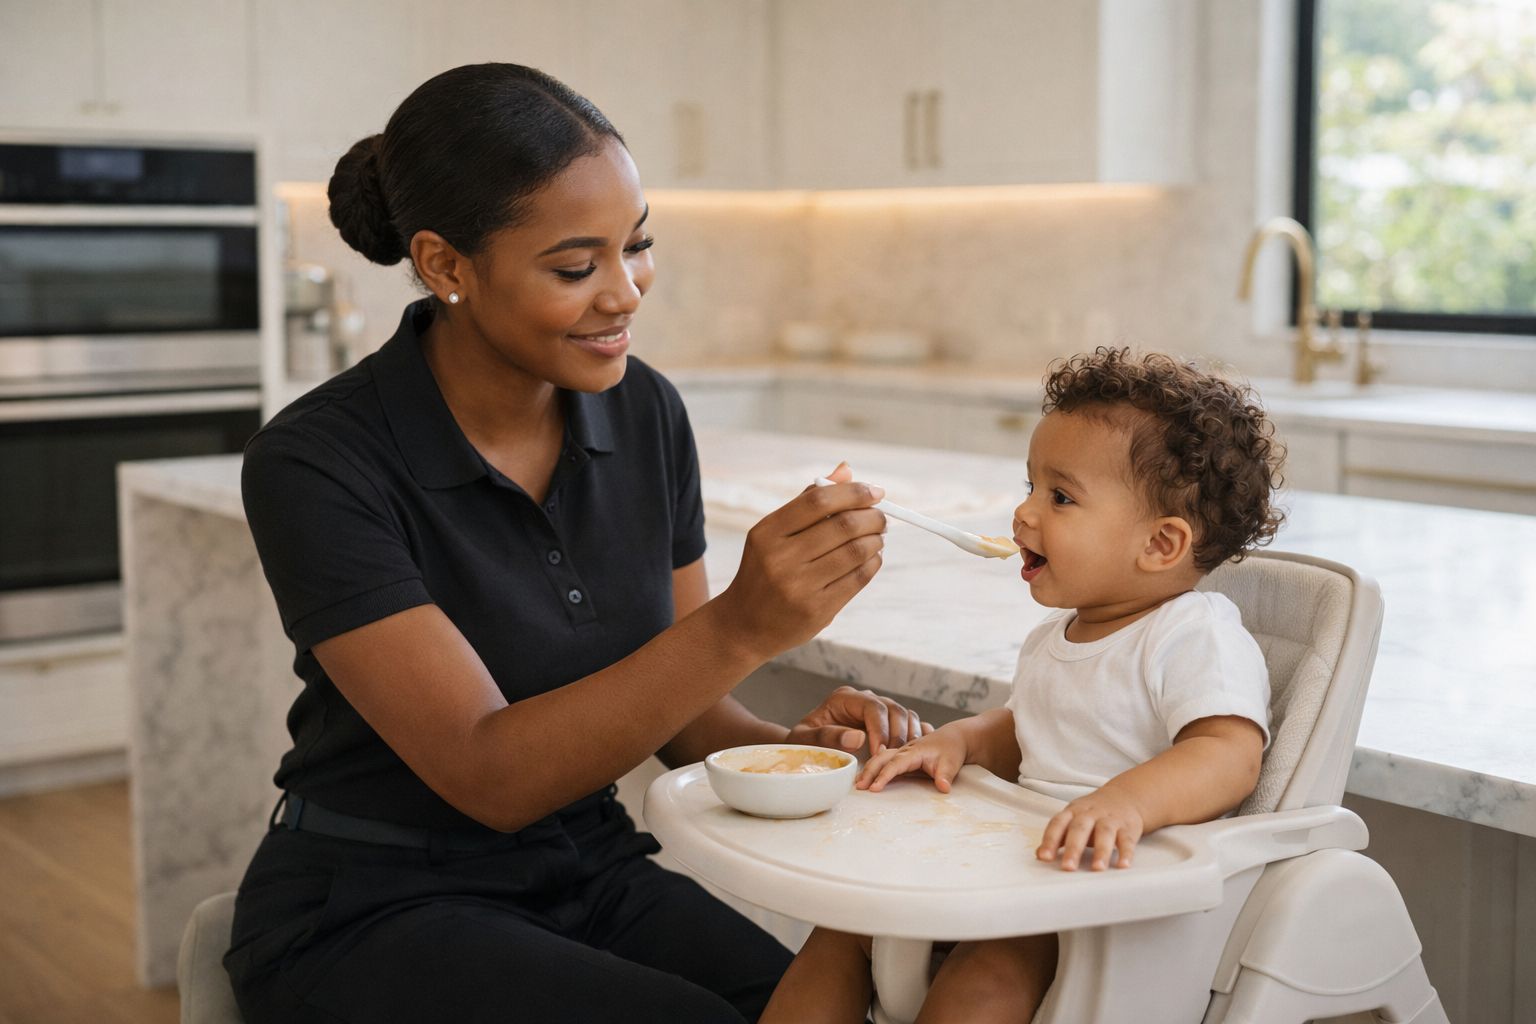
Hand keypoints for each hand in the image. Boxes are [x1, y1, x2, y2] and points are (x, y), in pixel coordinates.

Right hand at [714, 462, 886, 659]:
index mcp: (767, 533)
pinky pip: (858, 579)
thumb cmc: (764, 571)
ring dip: (875, 539)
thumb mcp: (773, 534)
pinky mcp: (817, 610)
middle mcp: (781, 559)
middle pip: (843, 525)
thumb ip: (807, 502)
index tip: (875, 492)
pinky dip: (873, 562)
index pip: (818, 501)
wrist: (744, 625)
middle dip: (872, 517)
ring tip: (877, 536)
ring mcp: (799, 587)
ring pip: (855, 552)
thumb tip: (846, 470)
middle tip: (881, 517)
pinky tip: (871, 557)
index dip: (853, 492)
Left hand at [787, 685, 935, 756]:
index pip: (873, 707)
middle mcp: (864, 699)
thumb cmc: (802, 743)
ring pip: (905, 714)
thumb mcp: (805, 740)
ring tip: (902, 758)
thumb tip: (859, 738)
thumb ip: (828, 736)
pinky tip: (915, 752)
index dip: (880, 730)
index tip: (878, 752)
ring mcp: (878, 709)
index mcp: (845, 698)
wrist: (804, 746)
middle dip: (897, 735)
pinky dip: (916, 735)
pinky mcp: (886, 722)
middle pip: (894, 709)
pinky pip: (909, 723)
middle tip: (892, 759)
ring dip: (908, 736)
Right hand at [856, 725, 965, 791]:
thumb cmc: (951, 749)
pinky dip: (874, 765)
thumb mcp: (951, 763)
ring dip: (869, 768)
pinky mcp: (902, 755)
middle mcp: (905, 749)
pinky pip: (884, 758)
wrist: (955, 737)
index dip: (884, 776)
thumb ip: (945, 776)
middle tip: (859, 787)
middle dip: (869, 772)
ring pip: (880, 757)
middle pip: (882, 758)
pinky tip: (867, 774)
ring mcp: (902, 751)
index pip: (895, 764)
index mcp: (914, 751)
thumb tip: (943, 788)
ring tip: (858, 783)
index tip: (874, 788)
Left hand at [1036, 786, 1145, 870]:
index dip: (1050, 840)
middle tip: (1068, 867)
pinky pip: (1127, 840)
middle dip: (1073, 848)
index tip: (1044, 857)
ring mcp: (1110, 819)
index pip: (1058, 824)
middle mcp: (1090, 814)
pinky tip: (1122, 865)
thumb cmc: (1093, 813)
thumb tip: (1039, 854)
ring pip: (1105, 833)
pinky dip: (1126, 852)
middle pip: (1080, 828)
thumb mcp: (1072, 819)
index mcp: (1073, 812)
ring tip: (1097, 868)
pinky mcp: (1128, 827)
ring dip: (1101, 851)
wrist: (1124, 797)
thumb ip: (1057, 836)